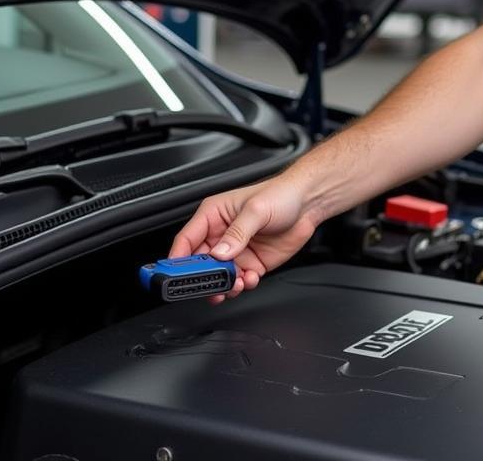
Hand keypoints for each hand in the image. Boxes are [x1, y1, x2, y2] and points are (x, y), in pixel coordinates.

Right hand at [169, 175, 318, 302]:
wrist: (308, 203)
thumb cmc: (281, 194)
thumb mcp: (256, 210)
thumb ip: (237, 233)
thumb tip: (219, 253)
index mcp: (214, 215)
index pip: (186, 240)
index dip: (177, 260)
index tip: (174, 276)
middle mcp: (221, 235)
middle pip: (199, 264)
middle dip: (203, 279)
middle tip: (210, 287)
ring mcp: (236, 251)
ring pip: (218, 277)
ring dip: (224, 285)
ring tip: (236, 284)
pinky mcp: (251, 263)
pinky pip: (239, 282)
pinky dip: (242, 286)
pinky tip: (250, 279)